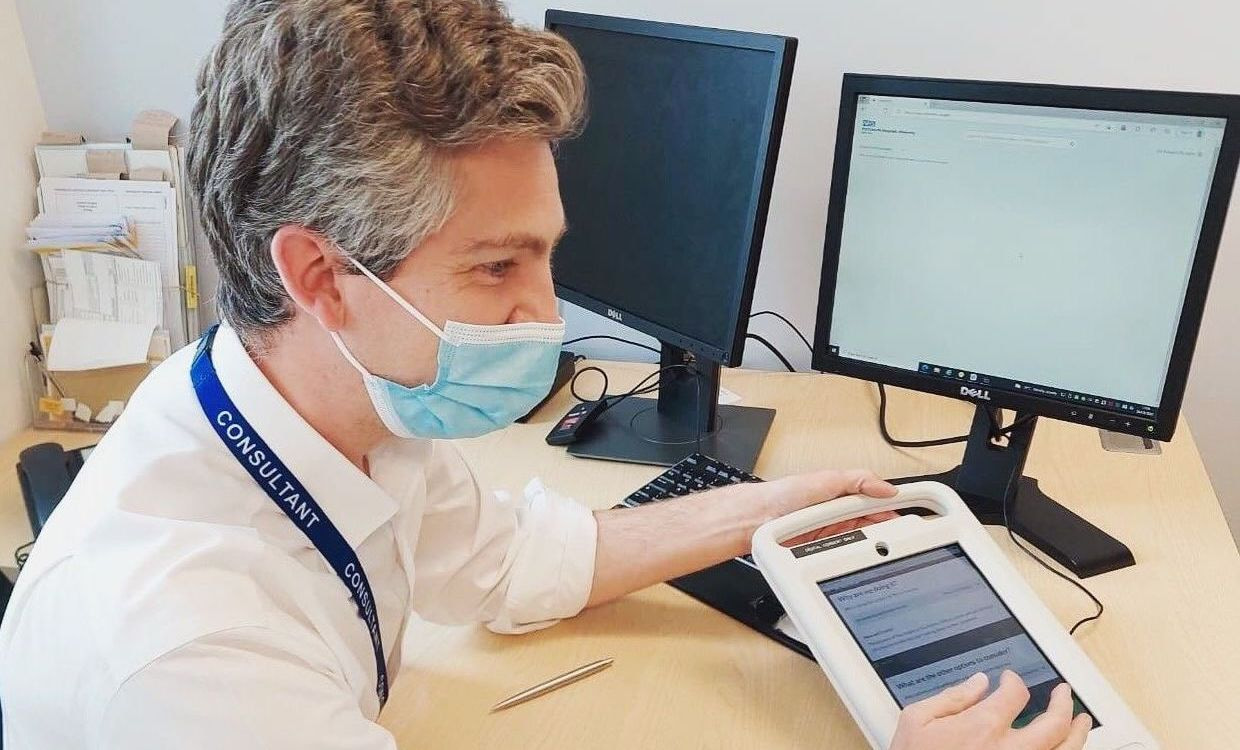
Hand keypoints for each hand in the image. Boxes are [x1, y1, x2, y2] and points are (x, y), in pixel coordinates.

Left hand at [759, 469, 899, 545]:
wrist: (757, 518)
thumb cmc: (784, 495)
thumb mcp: (825, 480)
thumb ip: (857, 480)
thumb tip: (887, 488)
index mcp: (844, 493)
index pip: (878, 500)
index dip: (895, 506)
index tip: (916, 511)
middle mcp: (840, 512)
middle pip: (875, 522)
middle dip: (890, 529)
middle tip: (906, 537)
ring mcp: (833, 532)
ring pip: (864, 539)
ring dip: (875, 544)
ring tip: (890, 548)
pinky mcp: (824, 549)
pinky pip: (848, 553)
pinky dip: (858, 556)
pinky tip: (866, 558)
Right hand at [890, 671, 1091, 749]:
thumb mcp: (916, 720)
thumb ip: (951, 697)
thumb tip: (978, 682)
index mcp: (982, 727)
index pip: (1014, 694)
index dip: (1014, 681)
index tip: (1010, 680)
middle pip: (1053, 724)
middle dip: (1063, 704)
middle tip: (1064, 693)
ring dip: (1078, 734)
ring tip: (1082, 722)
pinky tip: (1064, 749)